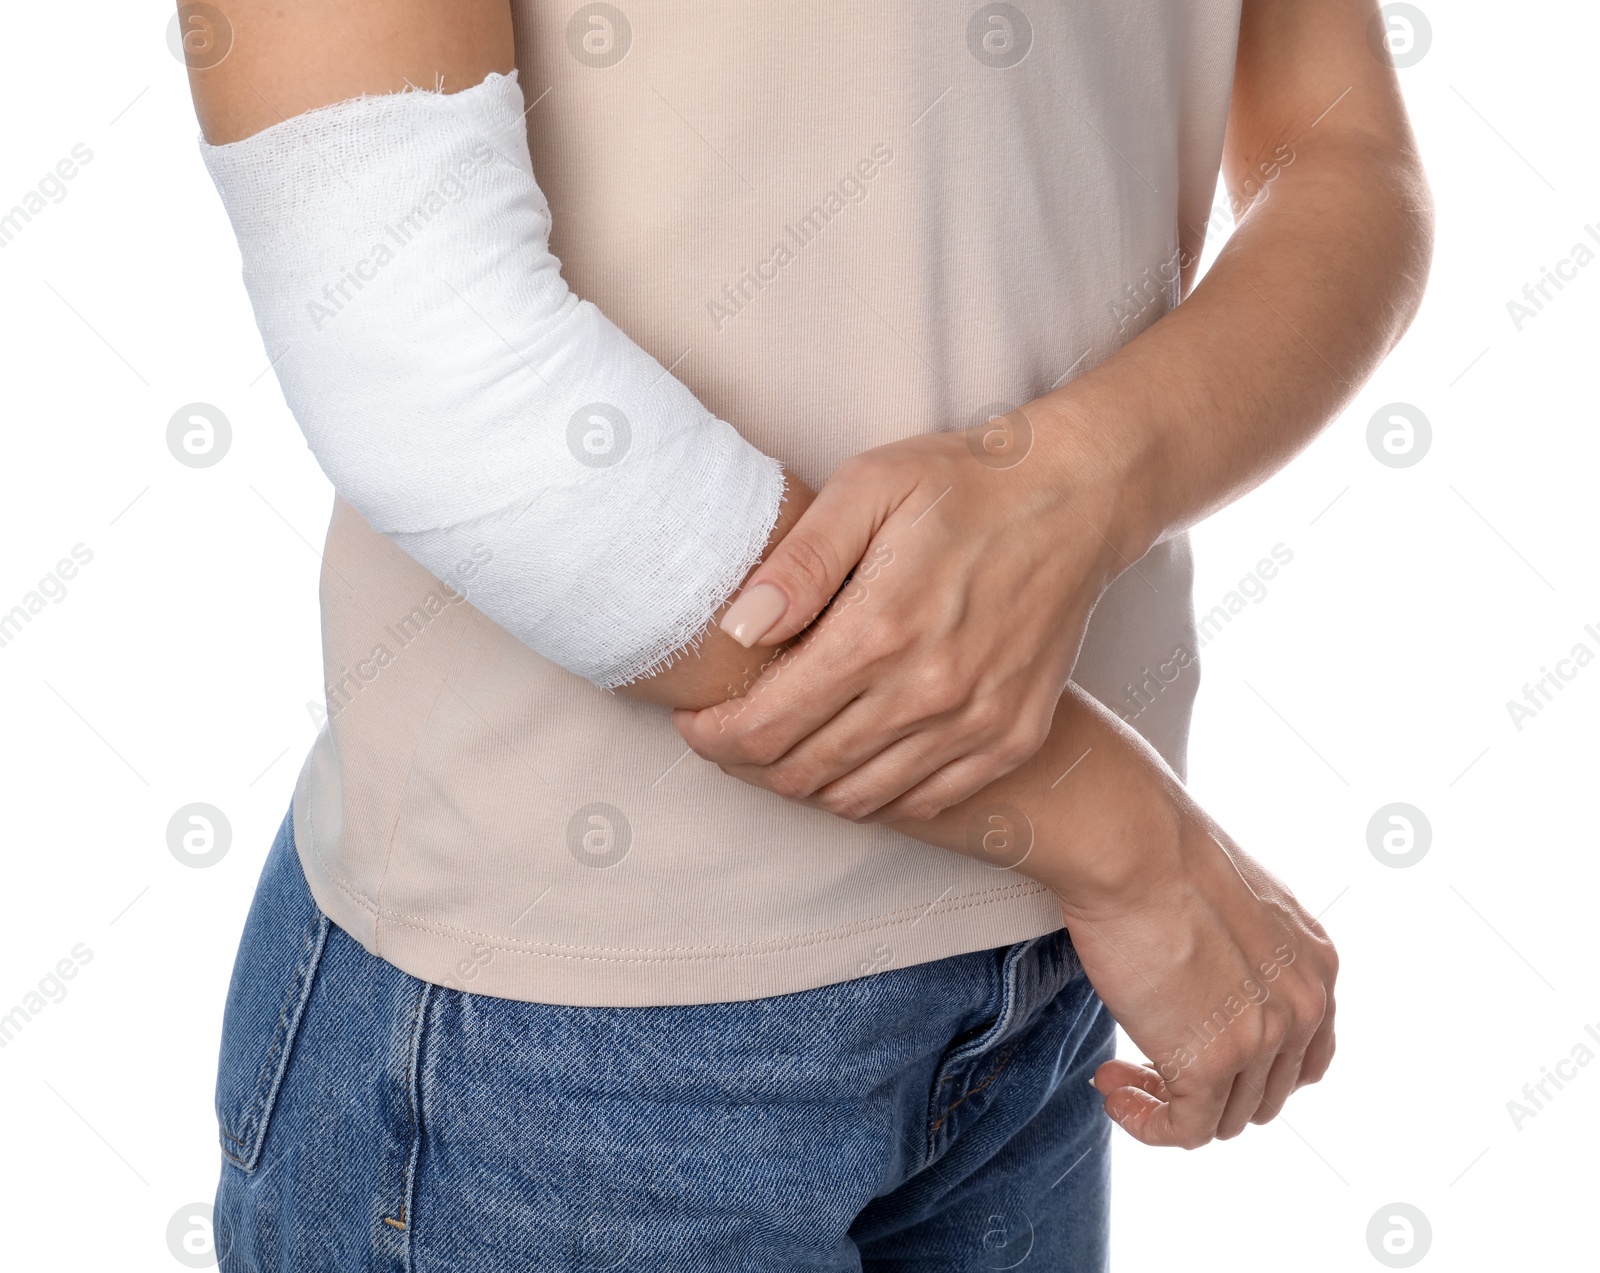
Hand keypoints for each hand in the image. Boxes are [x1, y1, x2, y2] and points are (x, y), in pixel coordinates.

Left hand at [672, 402, 1152, 820]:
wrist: (1079, 498)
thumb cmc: (965, 483)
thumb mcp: (868, 488)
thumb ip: (798, 564)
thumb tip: (736, 629)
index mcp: (882, 630)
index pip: (767, 726)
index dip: (713, 736)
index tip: (693, 721)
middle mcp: (931, 692)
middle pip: (803, 771)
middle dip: (746, 763)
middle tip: (726, 735)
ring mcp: (978, 723)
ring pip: (858, 797)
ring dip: (803, 783)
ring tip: (780, 746)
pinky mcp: (1013, 737)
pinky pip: (922, 800)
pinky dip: (873, 792)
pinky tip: (851, 756)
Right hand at [1073, 805, 1337, 1146]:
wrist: (1131, 847)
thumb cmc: (1160, 853)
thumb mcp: (1236, 900)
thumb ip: (1245, 951)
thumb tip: (1206, 978)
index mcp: (1316, 967)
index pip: (1305, 1057)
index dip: (1249, 1070)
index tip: (1196, 1055)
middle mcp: (1302, 1008)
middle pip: (1262, 1094)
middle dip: (1203, 1089)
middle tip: (1145, 1066)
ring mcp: (1259, 1040)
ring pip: (1222, 1117)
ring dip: (1166, 1104)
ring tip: (1120, 1076)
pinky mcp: (1207, 1063)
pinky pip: (1183, 1130)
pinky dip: (1146, 1123)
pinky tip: (1114, 1092)